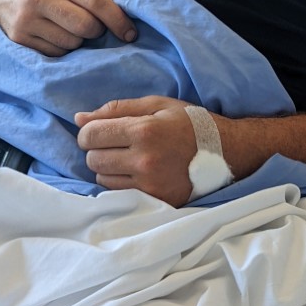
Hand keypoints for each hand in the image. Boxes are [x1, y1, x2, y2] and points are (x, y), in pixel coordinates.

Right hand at [0, 0, 136, 54]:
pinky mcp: (20, 39)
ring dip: (79, 40)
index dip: (117, 18)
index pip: (95, 0)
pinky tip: (55, 34)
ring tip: (69, 26)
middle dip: (97, 30)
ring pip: (72, 43)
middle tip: (93, 25)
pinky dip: (63, 48)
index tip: (130, 32)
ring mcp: (26, 20)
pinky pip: (56, 53)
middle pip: (85, 26)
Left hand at [75, 97, 198, 204]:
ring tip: (128, 159)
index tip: (98, 131)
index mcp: (143, 131)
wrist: (226, 152)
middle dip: (97, 150)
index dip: (89, 132)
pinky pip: (119, 194)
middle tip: (115, 145)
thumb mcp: (156, 105)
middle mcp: (144, 160)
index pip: (91, 135)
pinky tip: (136, 173)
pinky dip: (121, 183)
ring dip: (108, 168)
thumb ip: (116, 109)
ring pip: (103, 178)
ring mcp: (150, 184)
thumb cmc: (189, 123)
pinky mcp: (156, 200)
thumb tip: (79, 118)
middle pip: (93, 159)